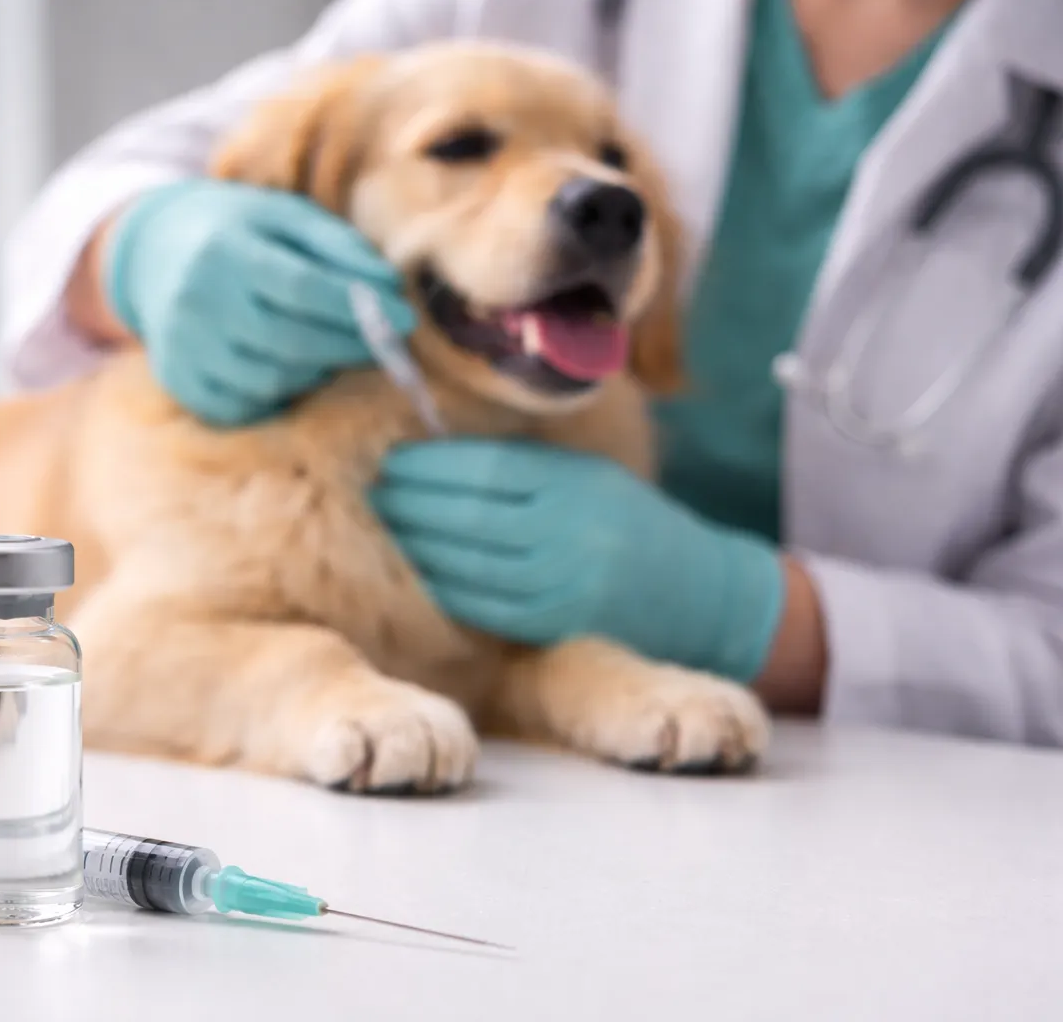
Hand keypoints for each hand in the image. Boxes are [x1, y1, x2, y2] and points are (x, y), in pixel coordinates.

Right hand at [105, 179, 414, 425]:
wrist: (155, 252)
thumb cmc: (238, 230)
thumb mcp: (285, 217)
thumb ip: (338, 247)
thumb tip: (388, 288)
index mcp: (225, 250)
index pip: (302, 289)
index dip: (358, 309)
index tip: (404, 319)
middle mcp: (197, 301)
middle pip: (290, 342)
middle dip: (349, 347)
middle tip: (383, 343)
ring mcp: (184, 346)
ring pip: (271, 381)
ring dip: (317, 372)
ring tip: (334, 350)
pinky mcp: (178, 379)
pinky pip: (242, 407)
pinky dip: (278, 396)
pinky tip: (292, 369)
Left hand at [371, 438, 786, 680]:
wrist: (696, 593)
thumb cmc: (627, 521)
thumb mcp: (588, 475)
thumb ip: (523, 463)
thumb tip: (435, 445)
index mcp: (575, 483)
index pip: (484, 469)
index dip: (429, 465)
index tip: (393, 458)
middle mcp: (568, 534)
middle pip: (467, 516)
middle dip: (411, 503)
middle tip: (375, 490)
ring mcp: (560, 585)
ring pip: (466, 564)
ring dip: (417, 544)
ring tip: (388, 524)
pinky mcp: (553, 626)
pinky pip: (480, 605)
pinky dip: (443, 584)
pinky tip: (422, 567)